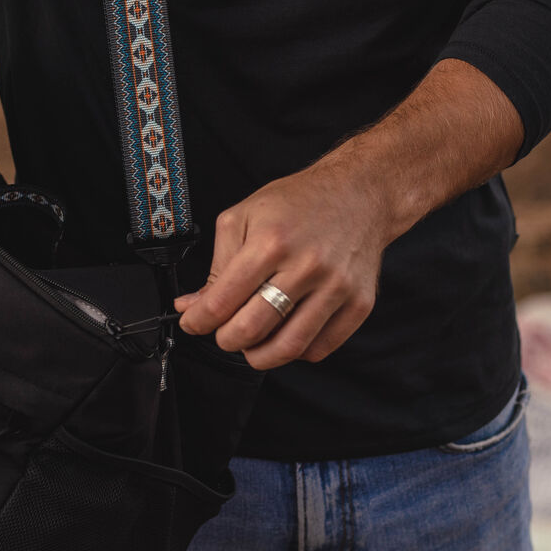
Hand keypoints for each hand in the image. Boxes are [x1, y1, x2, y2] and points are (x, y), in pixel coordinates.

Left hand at [172, 160, 392, 369]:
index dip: (198, 321)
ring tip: (250, 344)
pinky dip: (294, 352)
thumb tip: (192, 305)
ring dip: (258, 355)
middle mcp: (306, 266)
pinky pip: (319, 348)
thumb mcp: (243, 217)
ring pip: (288, 347)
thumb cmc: (298, 203)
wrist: (359, 194)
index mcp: (271, 243)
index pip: (223, 301)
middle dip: (226, 340)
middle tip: (223, 334)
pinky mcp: (359, 304)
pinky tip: (284, 335)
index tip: (192, 323)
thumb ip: (217, 265)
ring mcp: (336, 288)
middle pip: (252, 329)